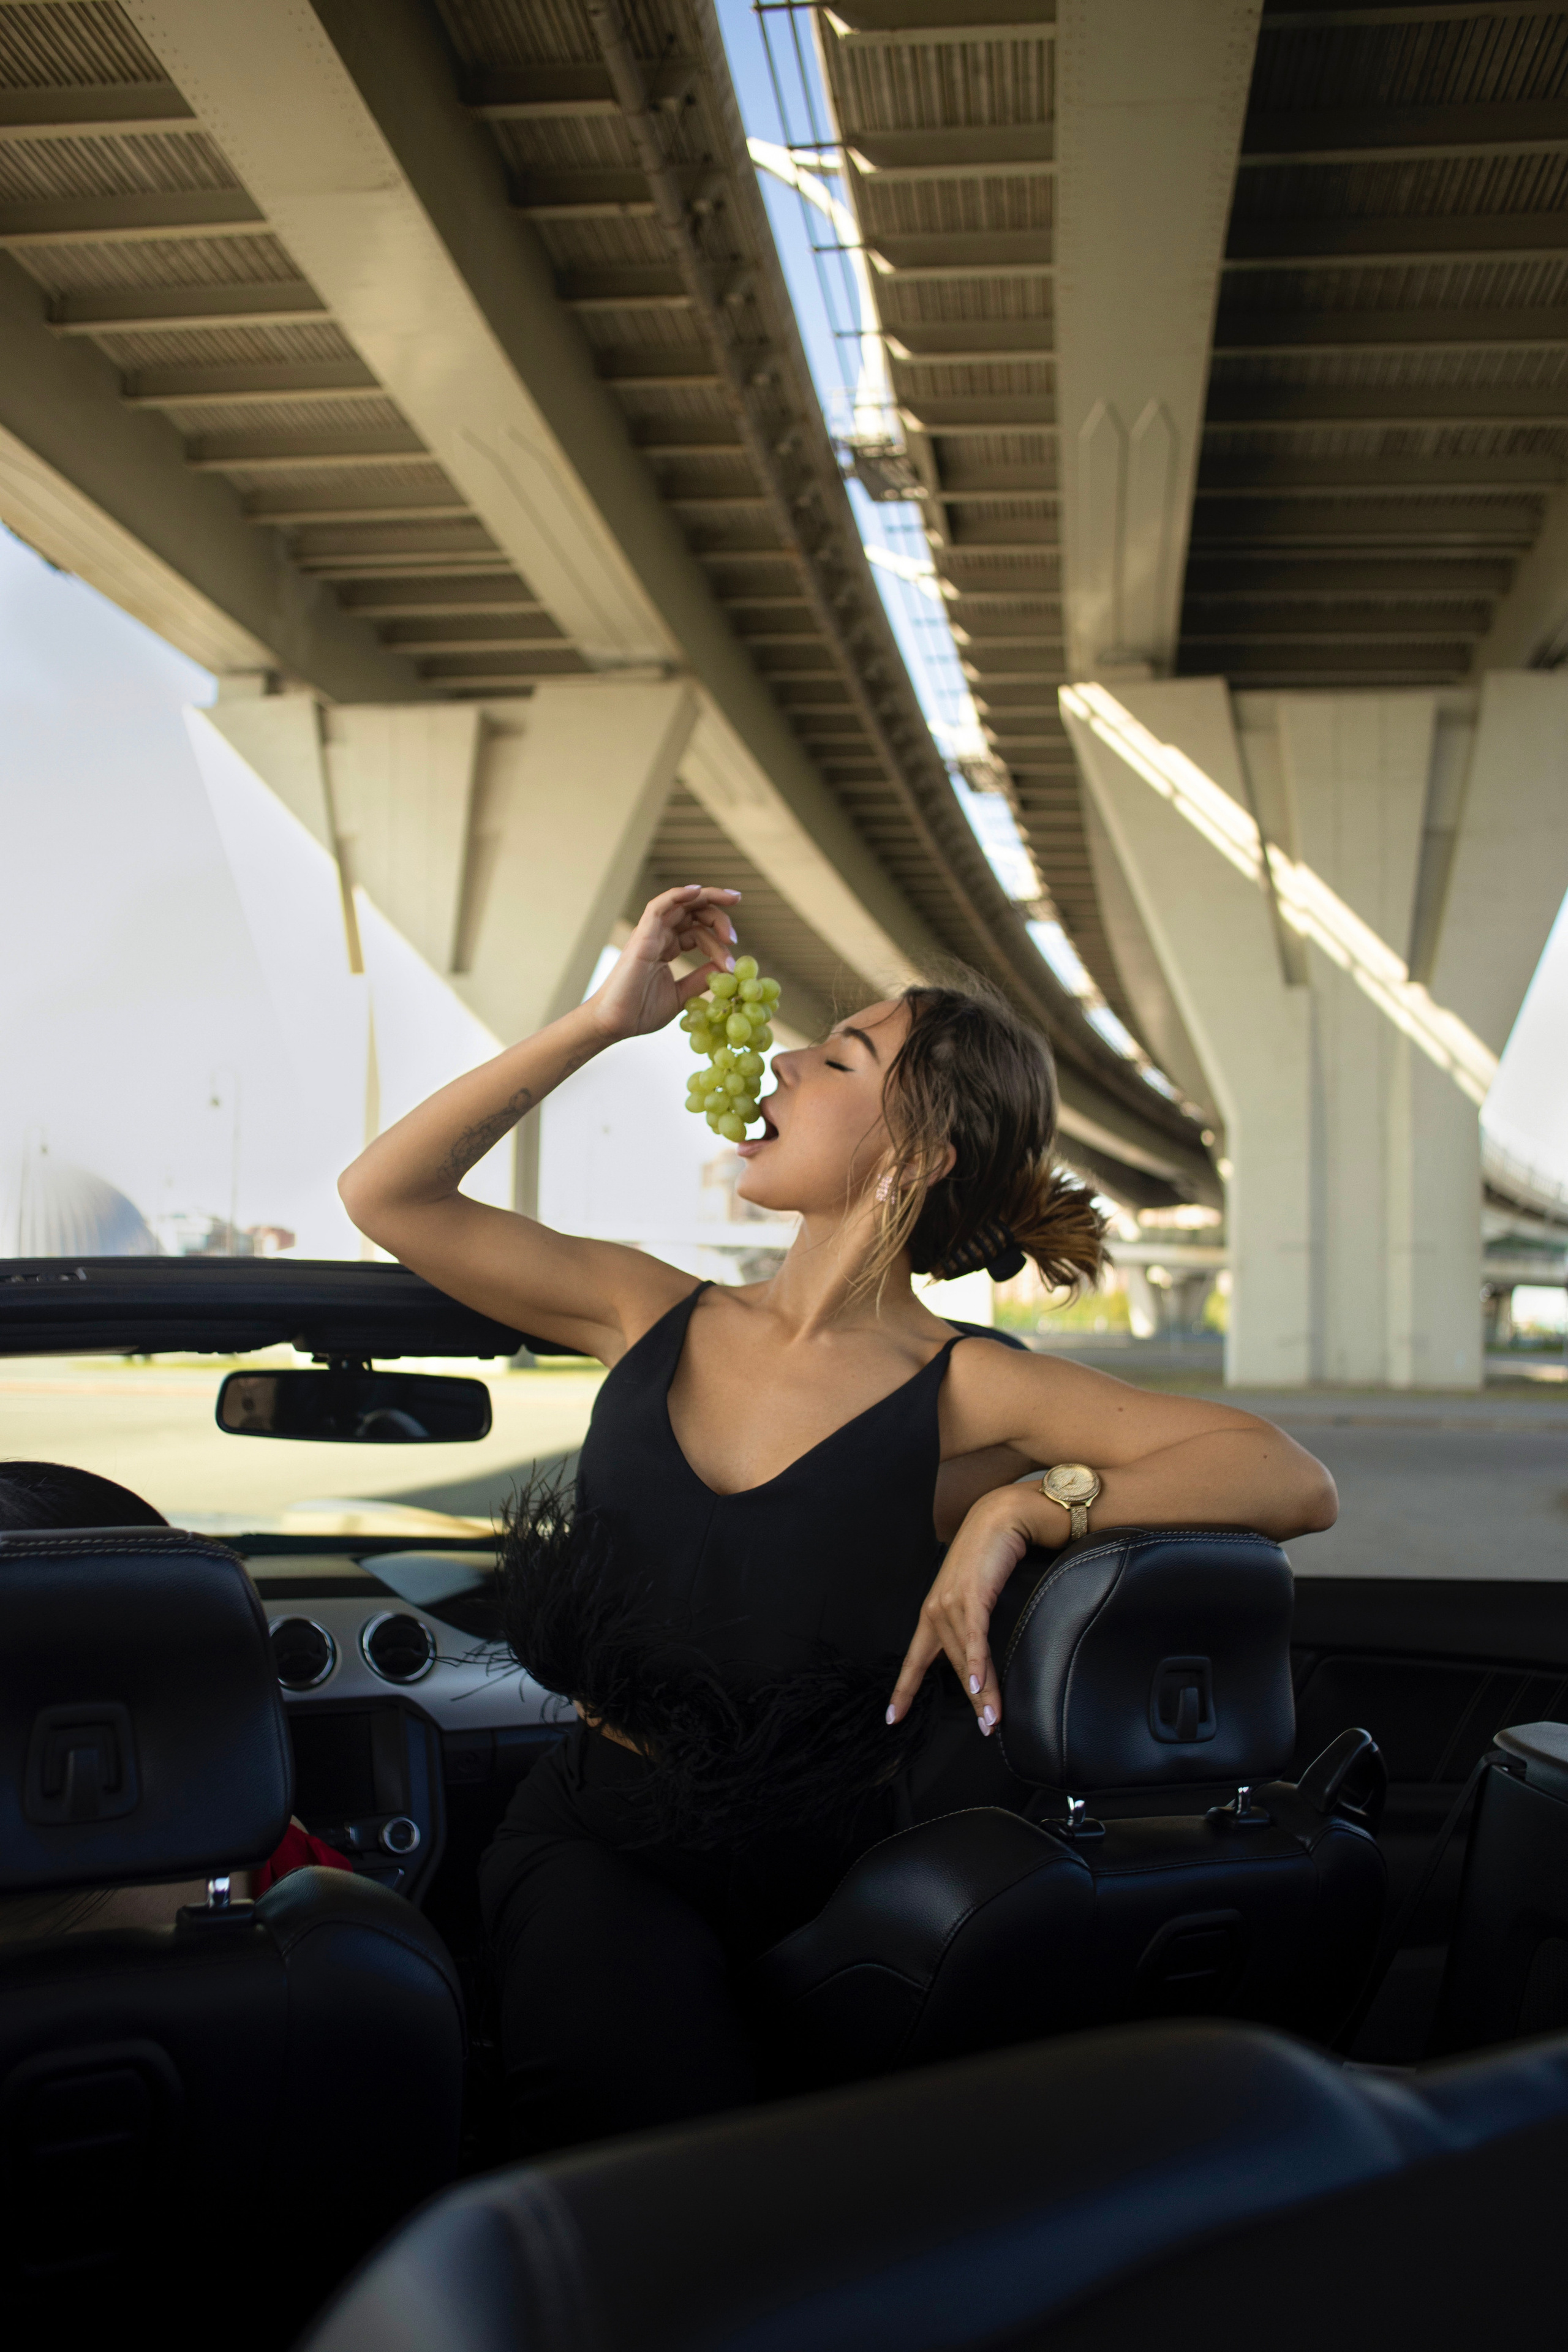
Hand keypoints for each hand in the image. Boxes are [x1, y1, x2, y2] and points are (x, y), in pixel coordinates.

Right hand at [587, 884, 740, 1041]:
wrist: (615, 1024)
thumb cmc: (640, 1011)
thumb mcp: (681, 995)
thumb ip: (701, 979)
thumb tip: (726, 969)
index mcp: (667, 947)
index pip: (699, 931)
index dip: (719, 938)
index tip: (736, 955)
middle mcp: (659, 935)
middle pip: (693, 912)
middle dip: (720, 914)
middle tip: (736, 928)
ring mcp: (650, 933)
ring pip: (682, 904)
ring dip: (708, 898)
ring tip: (733, 901)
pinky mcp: (642, 936)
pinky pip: (659, 906)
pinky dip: (677, 895)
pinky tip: (697, 891)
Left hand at [887, 1486, 1033, 1736]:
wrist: (1001, 1518)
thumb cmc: (990, 1556)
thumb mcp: (975, 1595)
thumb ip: (971, 1623)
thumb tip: (979, 1656)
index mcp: (933, 1613)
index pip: (916, 1659)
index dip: (905, 1690)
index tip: (893, 1718)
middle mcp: (936, 1610)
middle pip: (950, 1666)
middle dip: (971, 1701)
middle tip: (986, 1727)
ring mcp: (952, 1602)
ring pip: (965, 1657)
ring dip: (983, 1692)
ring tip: (993, 1719)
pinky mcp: (973, 1594)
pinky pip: (974, 1636)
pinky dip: (978, 1662)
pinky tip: (981, 1686)